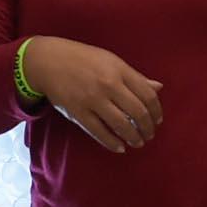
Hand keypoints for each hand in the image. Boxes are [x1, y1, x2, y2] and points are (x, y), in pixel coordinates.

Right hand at [22, 36, 162, 152]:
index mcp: (119, 70)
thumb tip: (158, 88)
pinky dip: (113, 143)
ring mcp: (92, 100)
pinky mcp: (78, 113)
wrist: (48, 61)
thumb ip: (134, 76)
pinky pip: (100, 133)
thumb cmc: (82, 59)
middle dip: (147, 128)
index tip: (157, 120)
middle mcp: (108, 85)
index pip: (148, 95)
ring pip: (122, 125)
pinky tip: (120, 147)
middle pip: (138, 113)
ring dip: (134, 138)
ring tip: (137, 142)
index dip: (156, 112)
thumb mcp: (110, 61)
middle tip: (149, 135)